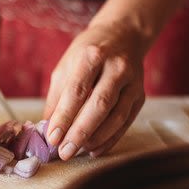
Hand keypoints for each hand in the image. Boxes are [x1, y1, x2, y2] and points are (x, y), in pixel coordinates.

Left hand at [43, 22, 146, 159]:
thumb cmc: (88, 53)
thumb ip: (57, 98)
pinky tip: (95, 149)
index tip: (52, 138)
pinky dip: (110, 139)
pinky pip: (126, 122)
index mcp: (92, 56)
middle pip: (99, 105)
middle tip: (65, 152)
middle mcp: (116, 67)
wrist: (123, 35)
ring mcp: (133, 82)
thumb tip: (48, 129)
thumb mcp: (66, 66)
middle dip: (80, 132)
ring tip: (78, 151)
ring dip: (96, 139)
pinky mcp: (141, 96)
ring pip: (116, 116)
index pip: (77, 91)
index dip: (64, 117)